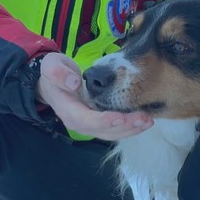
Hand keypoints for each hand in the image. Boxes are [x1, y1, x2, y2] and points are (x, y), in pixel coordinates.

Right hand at [36, 53, 152, 140]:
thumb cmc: (53, 73)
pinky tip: (145, 119)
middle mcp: (80, 123)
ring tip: (148, 120)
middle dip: (125, 127)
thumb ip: (58, 73)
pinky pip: (116, 128)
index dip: (104, 121)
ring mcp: (91, 124)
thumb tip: (73, 82)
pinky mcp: (100, 122)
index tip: (120, 117)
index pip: (87, 120)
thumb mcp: (51, 67)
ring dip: (131, 129)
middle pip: (103, 130)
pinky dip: (131, 126)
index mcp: (68, 111)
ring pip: (112, 132)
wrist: (53, 81)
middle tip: (144, 119)